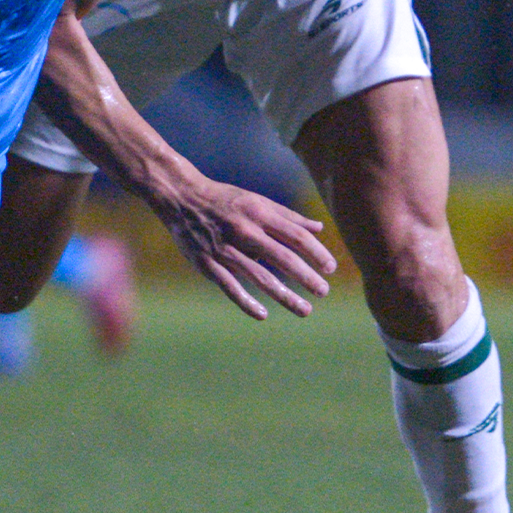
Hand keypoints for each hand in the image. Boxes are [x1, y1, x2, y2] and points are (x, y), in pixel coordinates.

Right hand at [155, 177, 336, 320]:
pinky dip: (246, 301)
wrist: (182, 198)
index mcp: (259, 213)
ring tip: (305, 309)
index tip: (330, 268)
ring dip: (284, 295)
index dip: (315, 252)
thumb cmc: (225, 200)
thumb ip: (288, 217)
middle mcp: (244, 231)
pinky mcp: (207, 263)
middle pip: (282, 257)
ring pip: (259, 276)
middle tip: (324, 291)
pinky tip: (263, 314)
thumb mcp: (257, 201)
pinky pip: (230, 286)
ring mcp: (225, 249)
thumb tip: (318, 227)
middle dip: (305, 276)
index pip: (295, 235)